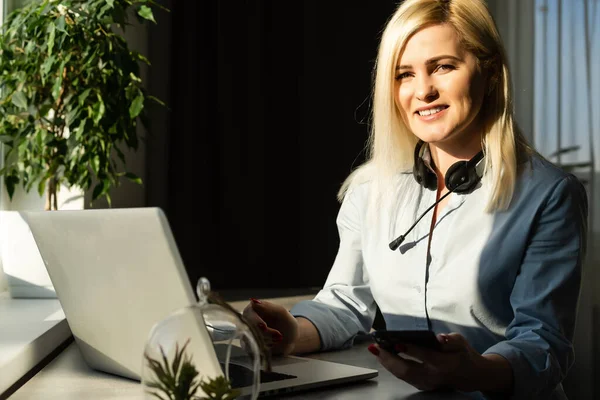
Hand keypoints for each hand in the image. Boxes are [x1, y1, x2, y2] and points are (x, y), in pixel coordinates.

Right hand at [242, 298, 298, 354]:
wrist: (291, 339)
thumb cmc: (287, 323)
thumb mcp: (282, 313)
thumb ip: (268, 307)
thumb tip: (253, 301)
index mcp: (254, 309)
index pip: (248, 314)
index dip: (255, 321)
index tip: (265, 326)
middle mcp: (248, 321)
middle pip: (249, 327)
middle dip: (265, 333)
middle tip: (278, 335)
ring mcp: (247, 334)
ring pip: (250, 339)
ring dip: (266, 340)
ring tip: (278, 338)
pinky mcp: (250, 345)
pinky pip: (252, 348)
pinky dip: (264, 347)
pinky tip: (273, 344)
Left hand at [368, 333, 484, 391]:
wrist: (469, 376)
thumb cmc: (463, 355)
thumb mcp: (461, 343)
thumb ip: (451, 340)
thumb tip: (440, 338)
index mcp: (444, 364)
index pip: (426, 357)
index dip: (411, 350)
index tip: (397, 342)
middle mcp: (433, 376)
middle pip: (407, 370)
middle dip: (389, 358)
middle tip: (375, 346)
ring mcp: (426, 383)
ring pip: (402, 375)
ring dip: (386, 362)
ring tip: (374, 349)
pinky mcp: (421, 385)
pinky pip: (402, 376)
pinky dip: (390, 366)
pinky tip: (382, 356)